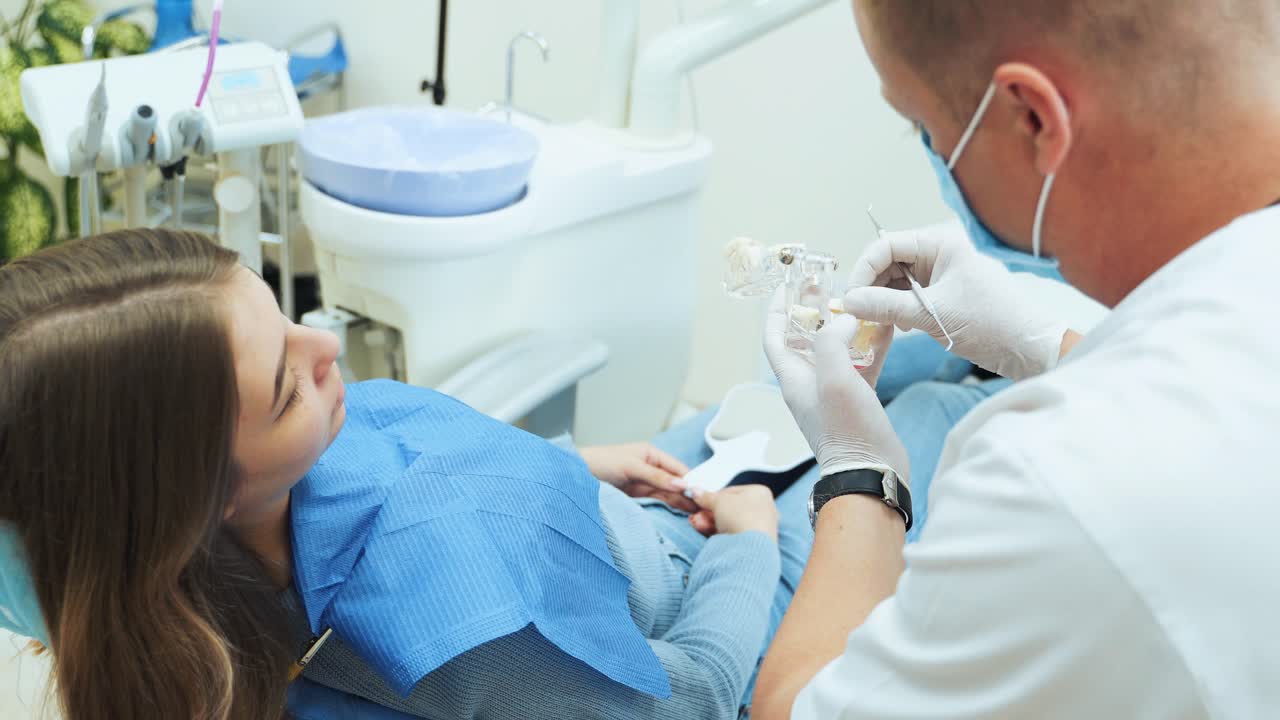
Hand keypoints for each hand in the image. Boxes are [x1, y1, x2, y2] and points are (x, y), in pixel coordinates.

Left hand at [579, 443, 696, 511]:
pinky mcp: (636, 499)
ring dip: (680, 505)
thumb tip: (682, 484)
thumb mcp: (631, 467)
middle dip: (687, 495)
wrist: (574, 477)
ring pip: (668, 496)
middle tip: (702, 510)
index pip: (678, 468)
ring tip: (694, 516)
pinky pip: (657, 504)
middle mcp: (650, 470)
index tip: (702, 494)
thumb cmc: (599, 463)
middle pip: (675, 484)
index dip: (690, 481)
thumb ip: (657, 477)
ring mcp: (643, 485)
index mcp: (651, 455)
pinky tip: (678, 517)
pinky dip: (667, 510)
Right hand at [687, 485, 778, 540]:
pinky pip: (733, 535)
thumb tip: (695, 492)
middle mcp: (763, 509)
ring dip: (710, 523)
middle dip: (709, 513)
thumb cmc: (740, 517)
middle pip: (729, 509)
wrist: (751, 548)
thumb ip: (706, 496)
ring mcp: (760, 527)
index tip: (700, 501)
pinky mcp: (754, 544)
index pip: (731, 492)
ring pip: (729, 522)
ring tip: (697, 524)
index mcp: (760, 492)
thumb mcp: (719, 501)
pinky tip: (706, 533)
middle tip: (695, 516)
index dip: (713, 497)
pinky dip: (718, 534)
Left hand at [765, 290, 909, 481]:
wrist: (874, 473)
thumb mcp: (834, 379)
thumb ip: (832, 342)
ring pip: (836, 348)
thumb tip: (843, 319)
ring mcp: (834, 392)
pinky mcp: (858, 400)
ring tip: (860, 300)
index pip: (775, 338)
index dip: (777, 311)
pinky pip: (861, 364)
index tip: (786, 287)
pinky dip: (871, 345)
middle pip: (805, 338)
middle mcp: (810, 384)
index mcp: (794, 379)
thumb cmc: (848, 432)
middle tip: (827, 286)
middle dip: (814, 311)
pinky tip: (886, 327)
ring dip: (845, 325)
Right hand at [843, 221, 1069, 380]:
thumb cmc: (991, 322)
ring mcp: (940, 275)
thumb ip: (886, 306)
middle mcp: (938, 254)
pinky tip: (895, 327)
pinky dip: (895, 310)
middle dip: (870, 287)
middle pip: (887, 263)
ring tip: (876, 323)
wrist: (1029, 348)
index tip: (850, 298)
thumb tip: (847, 302)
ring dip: (881, 301)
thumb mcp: (932, 314)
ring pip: (895, 282)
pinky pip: (907, 297)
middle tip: (858, 314)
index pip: (886, 245)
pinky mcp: (942, 296)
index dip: (863, 269)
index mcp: (940, 243)